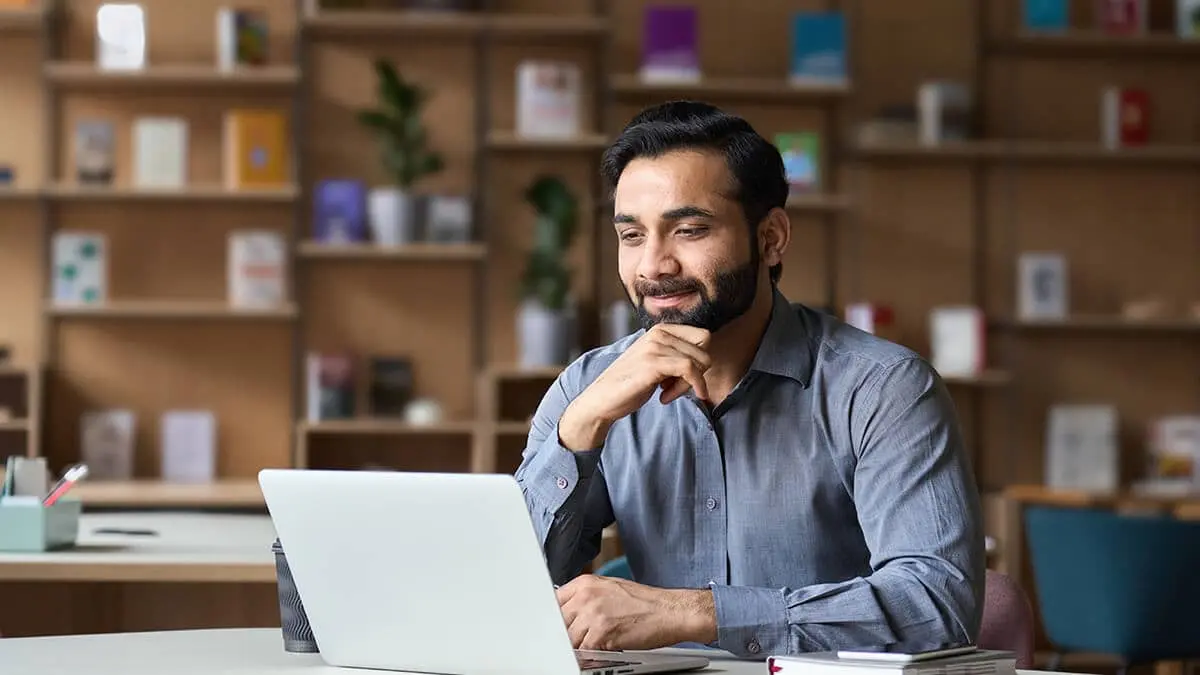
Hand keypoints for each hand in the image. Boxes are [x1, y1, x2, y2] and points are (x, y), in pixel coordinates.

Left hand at [556, 574, 714, 651]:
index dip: (557, 617)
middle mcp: (586, 596)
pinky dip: (590, 655)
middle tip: (581, 638)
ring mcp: (592, 615)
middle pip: (559, 621)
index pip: (554, 601)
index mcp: (586, 583)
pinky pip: (584, 651)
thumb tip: (571, 610)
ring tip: (595, 645)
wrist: (670, 611)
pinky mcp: (601, 634)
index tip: (560, 626)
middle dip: (567, 633)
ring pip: (569, 639)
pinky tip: (602, 651)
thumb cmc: (646, 602)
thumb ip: (587, 597)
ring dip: (579, 646)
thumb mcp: (611, 588)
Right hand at [558, 325, 710, 450]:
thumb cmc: (630, 384)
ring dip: (688, 384)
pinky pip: (690, 371)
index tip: (683, 377)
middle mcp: (658, 333)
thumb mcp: (656, 362)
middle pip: (704, 349)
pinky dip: (689, 388)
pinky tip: (666, 398)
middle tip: (675, 388)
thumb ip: (676, 355)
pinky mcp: (653, 363)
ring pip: (699, 362)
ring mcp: (655, 346)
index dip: (699, 360)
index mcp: (660, 329)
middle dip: (697, 373)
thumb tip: (706, 360)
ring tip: (666, 393)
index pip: (703, 337)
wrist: (601, 399)